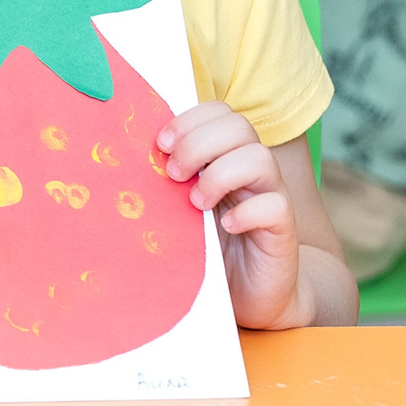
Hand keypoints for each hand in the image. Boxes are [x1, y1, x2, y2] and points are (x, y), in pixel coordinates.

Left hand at [159, 101, 305, 328]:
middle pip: (239, 127)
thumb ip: (167, 179)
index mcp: (226, 156)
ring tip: (195, 202)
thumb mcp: (179, 206)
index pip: (219, 112)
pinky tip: (225, 226)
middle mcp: (251, 171)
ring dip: (220, 175)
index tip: (161, 144)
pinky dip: (246, 212)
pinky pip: (276, 206)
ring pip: (260, 158)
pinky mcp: (283, 230)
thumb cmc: (207, 245)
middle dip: (198, 143)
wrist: (249, 294)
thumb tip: (123, 155)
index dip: (190, 119)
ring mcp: (270, 197)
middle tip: (173, 174)